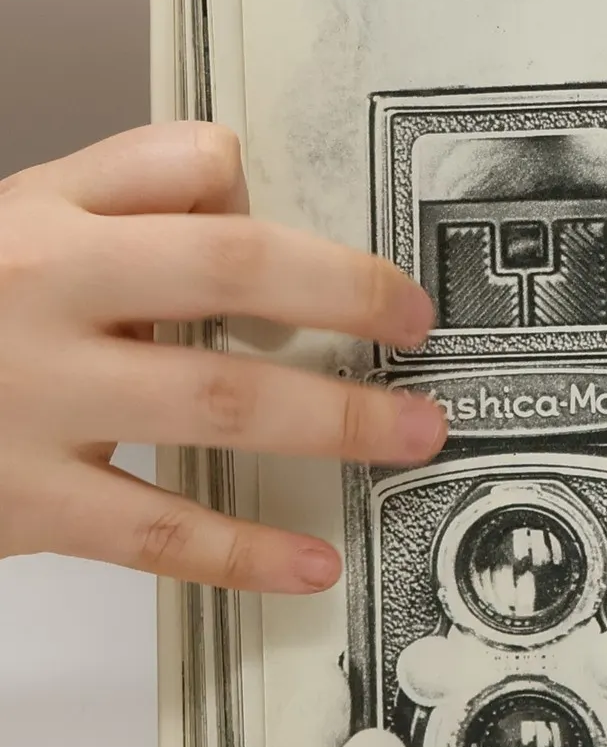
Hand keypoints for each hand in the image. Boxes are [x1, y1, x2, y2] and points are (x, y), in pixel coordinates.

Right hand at [0, 121, 446, 592]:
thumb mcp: (17, 219)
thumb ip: (127, 184)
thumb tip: (246, 183)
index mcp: (50, 227)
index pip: (200, 197)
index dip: (304, 233)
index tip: (389, 280)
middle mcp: (46, 302)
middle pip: (226, 279)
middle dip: (346, 302)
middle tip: (426, 333)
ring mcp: (34, 404)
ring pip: (213, 401)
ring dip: (331, 419)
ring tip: (417, 437)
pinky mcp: (23, 502)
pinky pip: (154, 529)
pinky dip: (241, 551)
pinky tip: (313, 563)